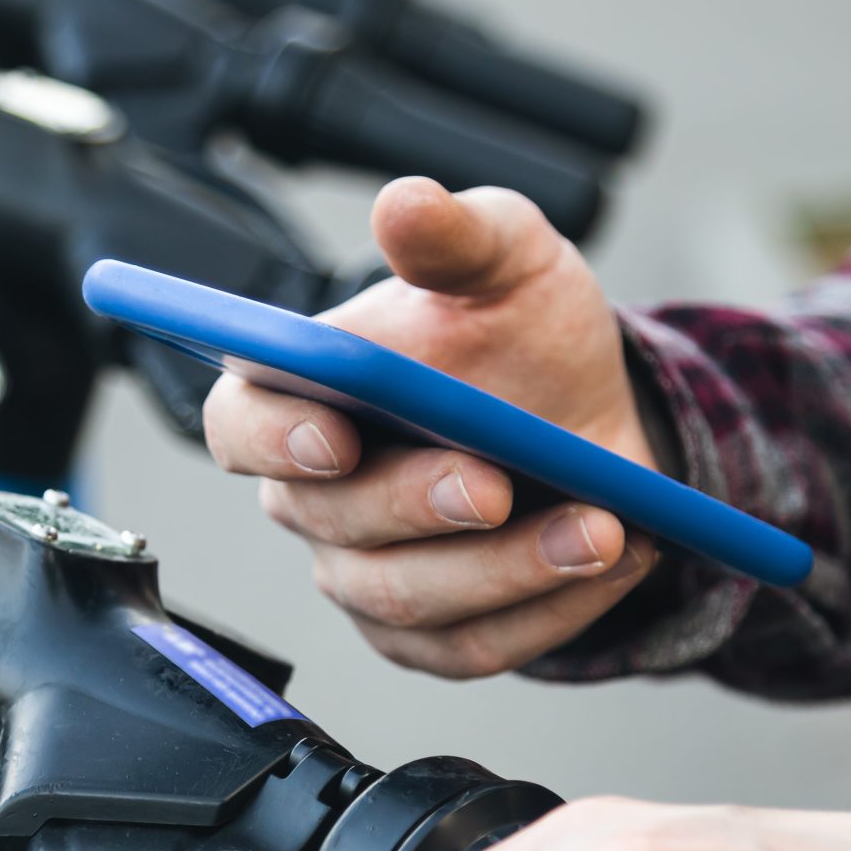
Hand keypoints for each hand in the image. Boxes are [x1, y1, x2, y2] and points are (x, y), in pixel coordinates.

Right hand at [201, 178, 663, 677]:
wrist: (594, 419)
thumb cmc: (522, 337)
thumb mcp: (508, 260)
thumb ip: (455, 235)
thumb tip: (404, 204)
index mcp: (298, 395)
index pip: (237, 424)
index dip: (272, 438)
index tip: (336, 437)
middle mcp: (314, 496)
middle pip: (331, 521)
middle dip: (420, 506)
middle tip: (498, 484)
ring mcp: (365, 574)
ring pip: (405, 599)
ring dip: (507, 569)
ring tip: (602, 527)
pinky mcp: (429, 637)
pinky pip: (473, 646)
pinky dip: (551, 612)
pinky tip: (614, 561)